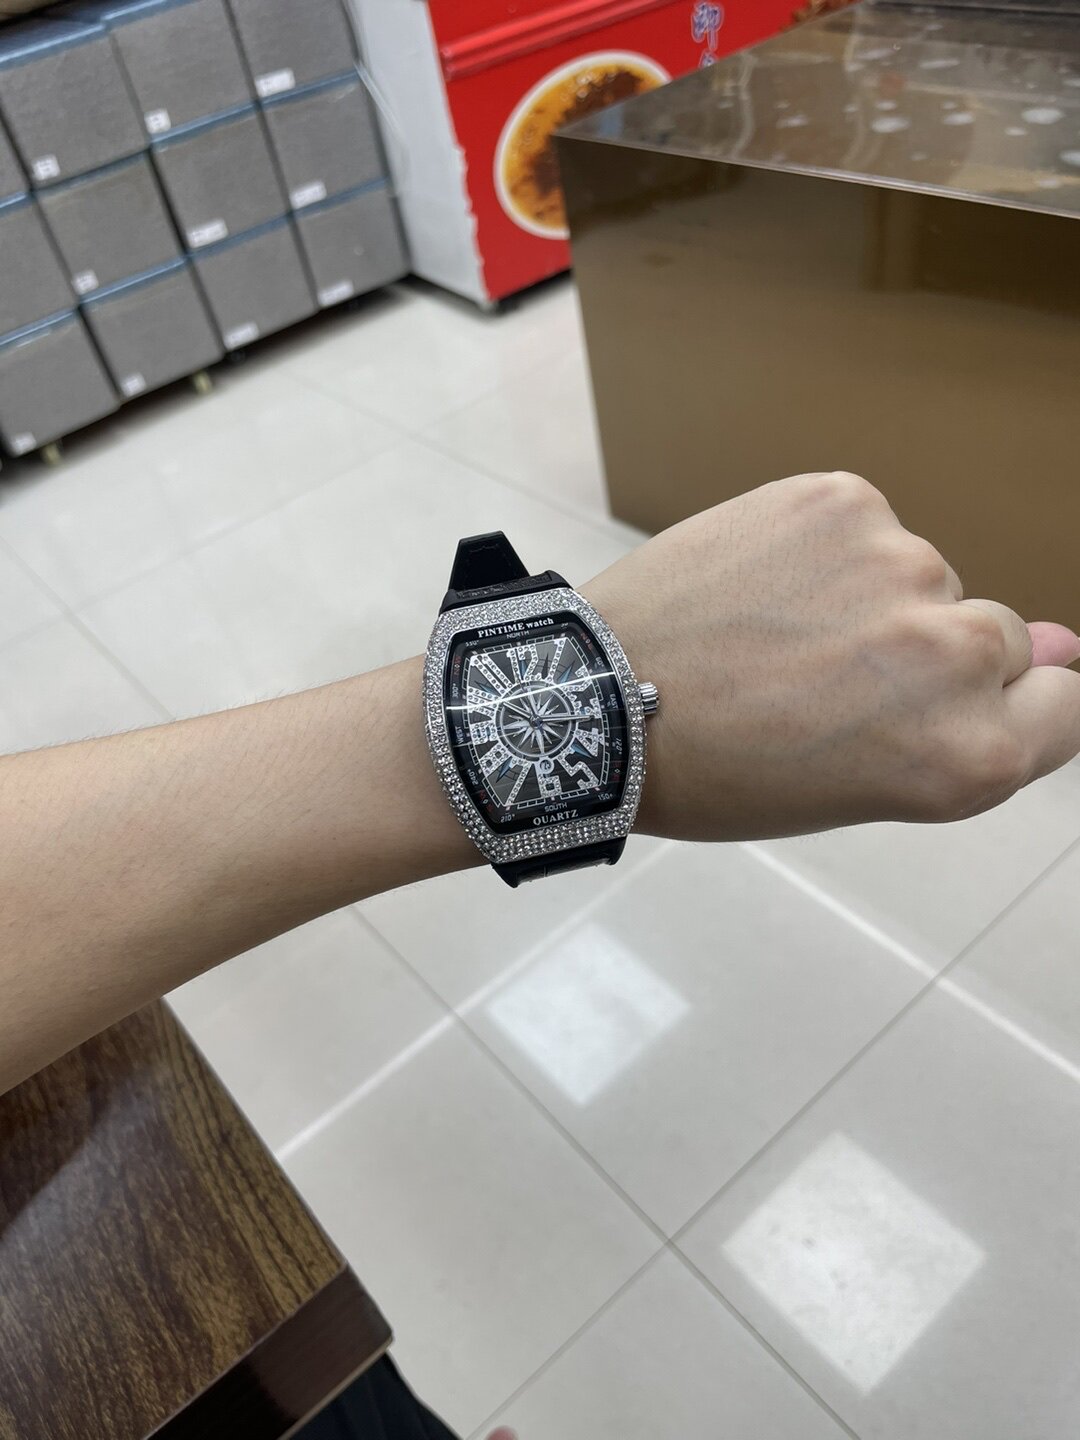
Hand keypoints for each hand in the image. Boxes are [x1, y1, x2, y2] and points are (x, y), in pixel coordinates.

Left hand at [582, 471, 1079, 840]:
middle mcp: (954, 655)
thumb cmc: (723, 770)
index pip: (1064, 706)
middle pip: (994, 636)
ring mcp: (900, 565)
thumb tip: (1060, 645)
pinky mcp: (842, 501)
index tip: (934, 711)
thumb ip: (973, 722)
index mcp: (967, 757)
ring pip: (923, 574)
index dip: (1001, 708)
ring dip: (871, 597)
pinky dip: (824, 550)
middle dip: (926, 655)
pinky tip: (760, 587)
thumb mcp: (861, 784)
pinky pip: (865, 526)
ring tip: (774, 636)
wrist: (600, 702)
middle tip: (822, 683)